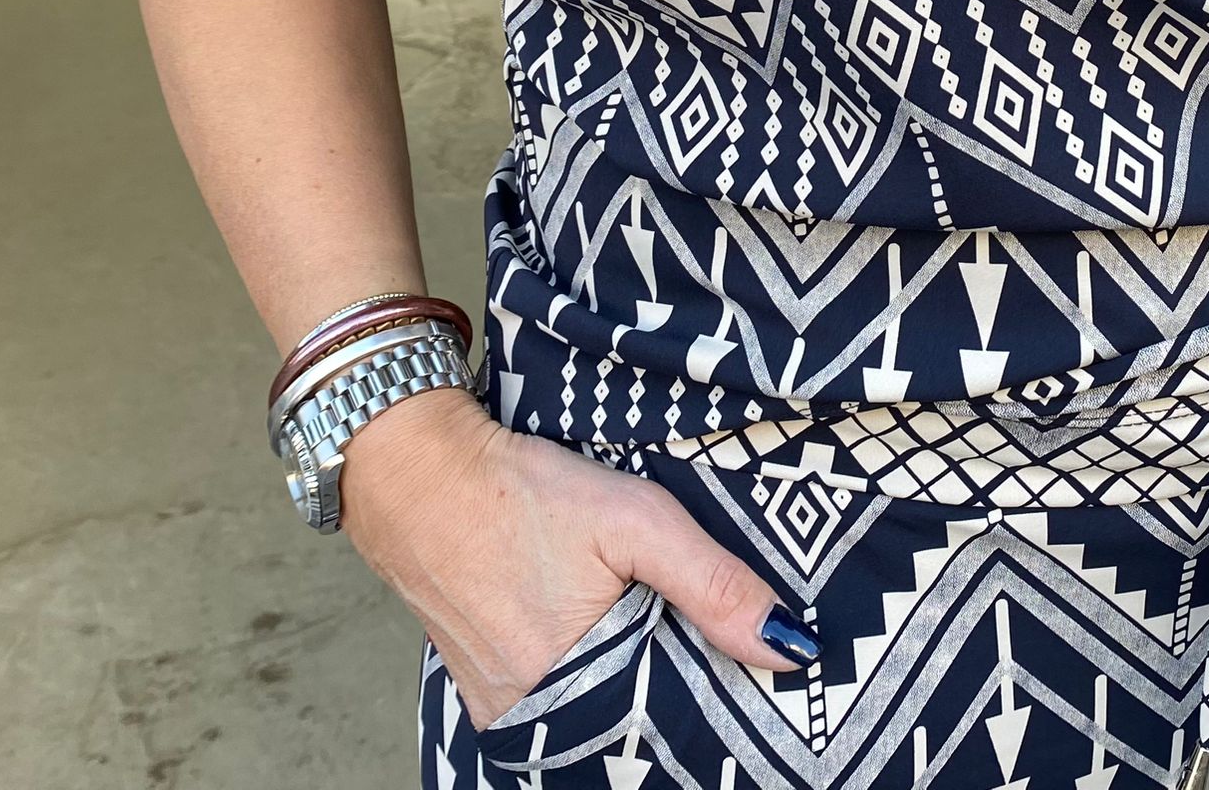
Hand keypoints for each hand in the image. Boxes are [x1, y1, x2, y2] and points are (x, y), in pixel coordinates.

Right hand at [334, 387, 814, 730]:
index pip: (674, 732)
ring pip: (600, 717)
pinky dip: (597, 678)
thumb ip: (713, 583)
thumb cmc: (523, 492)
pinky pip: (562, 704)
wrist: (419, 476)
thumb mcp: (634, 519)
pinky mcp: (490, 693)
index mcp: (576, 692)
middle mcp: (536, 720)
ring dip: (641, 688)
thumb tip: (789, 649)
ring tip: (675, 637)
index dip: (720, 702)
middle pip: (636, 728)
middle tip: (723, 650)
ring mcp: (507, 711)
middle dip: (683, 696)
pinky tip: (620, 637)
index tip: (760, 678)